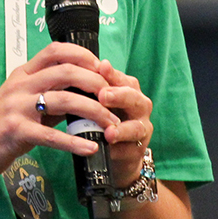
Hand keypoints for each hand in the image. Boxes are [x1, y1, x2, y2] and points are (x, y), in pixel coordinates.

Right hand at [0, 42, 121, 179]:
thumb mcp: (22, 103)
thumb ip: (50, 96)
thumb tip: (85, 93)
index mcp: (23, 74)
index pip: (55, 51)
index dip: (83, 54)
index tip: (103, 67)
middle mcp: (20, 85)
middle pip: (65, 71)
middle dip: (96, 82)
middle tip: (113, 97)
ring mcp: (16, 107)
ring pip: (64, 101)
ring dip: (94, 112)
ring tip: (111, 124)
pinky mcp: (15, 131)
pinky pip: (51, 135)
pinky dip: (75, 141)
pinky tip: (90, 147)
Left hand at [93, 61, 153, 188]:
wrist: (116, 151)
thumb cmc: (105, 118)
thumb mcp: (98, 101)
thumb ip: (92, 87)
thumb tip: (75, 67)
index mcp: (129, 89)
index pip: (121, 78)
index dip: (112, 74)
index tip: (101, 67)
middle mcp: (140, 106)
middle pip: (133, 98)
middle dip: (119, 96)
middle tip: (103, 95)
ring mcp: (142, 129)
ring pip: (136, 127)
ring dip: (122, 130)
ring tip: (109, 132)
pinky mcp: (138, 150)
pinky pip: (130, 150)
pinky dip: (118, 150)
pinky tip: (108, 150)